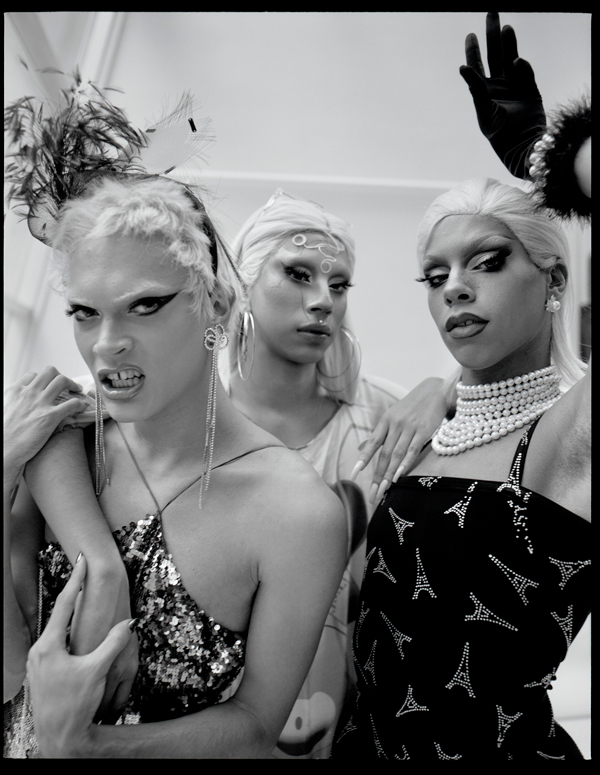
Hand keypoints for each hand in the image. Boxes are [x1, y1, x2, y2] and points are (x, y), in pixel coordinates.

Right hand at [4, 367, 90, 476]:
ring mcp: (40, 403)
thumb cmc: (3, 435)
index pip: (33, 375)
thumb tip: (18, 404)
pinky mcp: (50, 417)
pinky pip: (72, 403)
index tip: (49, 387)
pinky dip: (80, 403)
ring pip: (62, 380)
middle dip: (61, 376)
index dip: (44, 380)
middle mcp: (28, 393)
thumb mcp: (3, 409)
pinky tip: (82, 407)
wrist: (3, 450)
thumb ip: (12, 402)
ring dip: (73, 384)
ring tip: (78, 391)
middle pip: (50, 372)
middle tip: (67, 385)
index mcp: (15, 391)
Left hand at [27, 554, 135, 757]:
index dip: (76, 581)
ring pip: (58, 630)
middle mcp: (40, 650)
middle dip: (73, 595)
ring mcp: (39, 663)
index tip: (83, 561)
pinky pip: (57, 644)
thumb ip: (113, 643)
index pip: (64, 604)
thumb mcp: (97, 670)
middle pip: (59, 614)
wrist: (59, 738)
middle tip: (83, 574)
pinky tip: (78, 634)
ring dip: (71, 615)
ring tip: (82, 598)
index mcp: (49, 645)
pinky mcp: (43, 673)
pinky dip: (68, 633)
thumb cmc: (75, 705)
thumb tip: (128, 623)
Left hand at [351, 378, 446, 503]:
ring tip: (384, 490)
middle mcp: (395, 424)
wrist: (435, 391)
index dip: (363, 459)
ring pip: (396, 455)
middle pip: (383, 454)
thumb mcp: (393, 416)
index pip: (372, 443)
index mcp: (386, 421)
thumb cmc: (413, 407)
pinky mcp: (423, 430)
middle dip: (377, 475)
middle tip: (373, 493)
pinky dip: (405, 463)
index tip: (355, 474)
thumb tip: (362, 448)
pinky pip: (412, 449)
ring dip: (389, 474)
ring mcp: (409, 427)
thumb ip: (380, 433)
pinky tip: (399, 475)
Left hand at [459, 12, 545, 177]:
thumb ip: (474, 88)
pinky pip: (525, 72)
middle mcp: (499, 85)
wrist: (520, 143)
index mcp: (484, 91)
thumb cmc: (497, 133)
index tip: (470, 34)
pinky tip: (517, 62)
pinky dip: (522, 66)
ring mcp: (515, 85)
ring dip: (509, 43)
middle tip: (491, 14)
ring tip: (506, 27)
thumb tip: (461, 67)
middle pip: (495, 54)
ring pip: (511, 58)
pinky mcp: (530, 89)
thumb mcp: (483, 109)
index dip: (473, 50)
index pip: (477, 66)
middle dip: (492, 35)